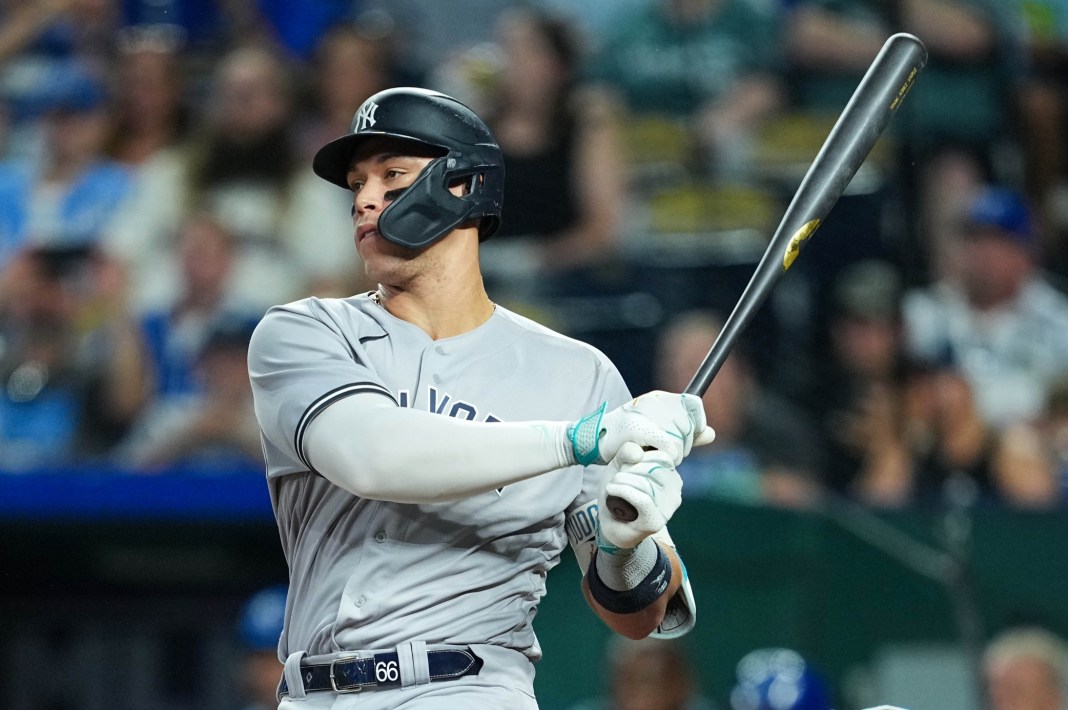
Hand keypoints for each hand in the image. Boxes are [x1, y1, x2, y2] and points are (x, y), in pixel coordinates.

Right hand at [569, 390, 714, 465]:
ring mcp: (645, 413)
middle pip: (688, 426)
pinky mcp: (638, 428)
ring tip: (656, 455)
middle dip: (683, 444)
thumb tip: (712, 433)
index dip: (696, 424)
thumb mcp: (659, 432)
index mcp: (660, 397)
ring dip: (674, 454)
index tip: (688, 437)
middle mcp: (654, 401)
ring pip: (680, 439)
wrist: (594, 440)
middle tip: (665, 451)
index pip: (693, 404)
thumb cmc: (627, 438)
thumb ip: (687, 433)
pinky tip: (654, 458)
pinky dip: (667, 457)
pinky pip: (670, 447)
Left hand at [597, 443, 681, 550]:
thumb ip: (626, 451)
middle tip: (616, 477)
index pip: (661, 456)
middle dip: (629, 468)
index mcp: (671, 474)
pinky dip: (623, 491)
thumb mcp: (620, 465)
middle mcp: (675, 490)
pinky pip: (642, 499)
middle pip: (653, 468)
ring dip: (622, 480)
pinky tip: (611, 490)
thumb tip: (638, 451)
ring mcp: (668, 507)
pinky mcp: (656, 520)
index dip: (639, 456)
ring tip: (612, 485)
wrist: (610, 525)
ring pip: (646, 483)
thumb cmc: (617, 492)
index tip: (624, 464)